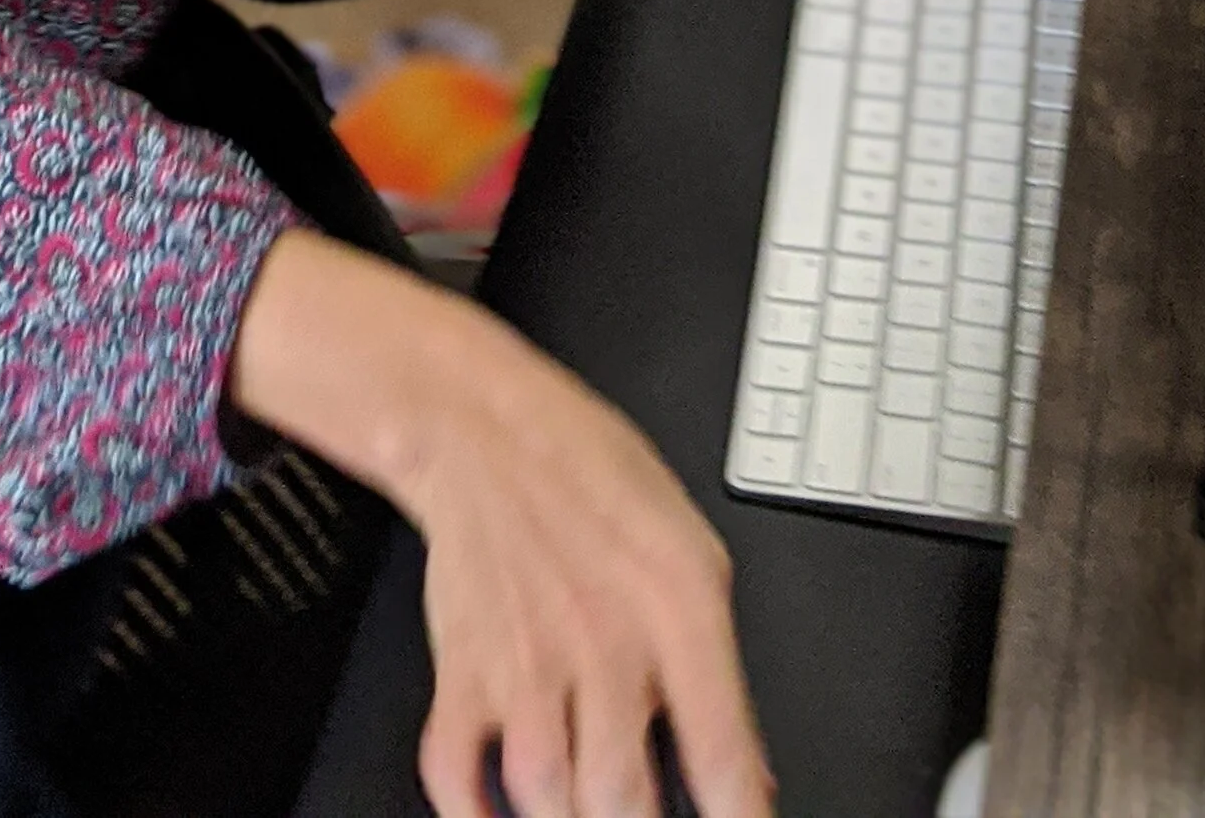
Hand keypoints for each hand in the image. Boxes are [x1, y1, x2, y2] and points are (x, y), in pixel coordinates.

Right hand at [230, 238, 772, 817]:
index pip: (724, 757)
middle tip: (641, 811)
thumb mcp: (692, 546)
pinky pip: (455, 773)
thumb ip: (722, 667)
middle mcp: (602, 642)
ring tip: (584, 806)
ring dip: (567, 817)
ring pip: (546, 797)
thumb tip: (748, 775)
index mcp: (678, 610)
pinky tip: (499, 814)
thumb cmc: (590, 474)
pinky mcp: (463, 666)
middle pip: (624, 798)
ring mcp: (526, 658)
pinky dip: (472, 814)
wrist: (484, 426)